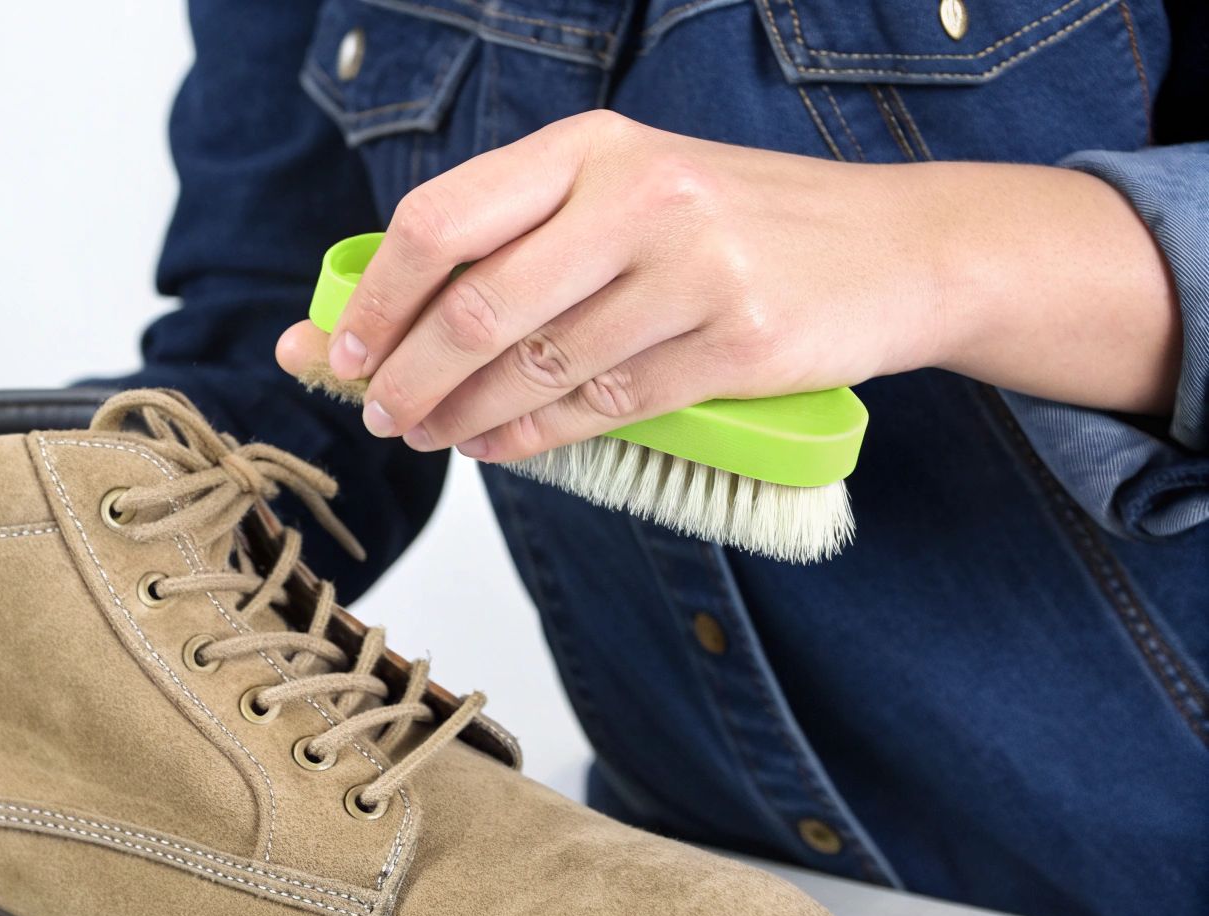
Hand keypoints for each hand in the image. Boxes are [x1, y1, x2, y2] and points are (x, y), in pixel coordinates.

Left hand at [275, 110, 1180, 459]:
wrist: (897, 246)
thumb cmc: (736, 222)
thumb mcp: (628, 189)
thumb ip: (518, 238)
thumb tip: (374, 314)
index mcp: (592, 146)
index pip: (441, 219)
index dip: (376, 296)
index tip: (342, 350)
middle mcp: (637, 196)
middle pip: (475, 309)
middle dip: (407, 378)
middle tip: (381, 414)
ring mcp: (692, 270)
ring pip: (534, 370)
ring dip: (462, 419)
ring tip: (432, 435)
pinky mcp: (736, 344)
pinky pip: (601, 408)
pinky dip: (533, 438)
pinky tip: (500, 446)